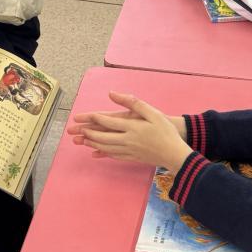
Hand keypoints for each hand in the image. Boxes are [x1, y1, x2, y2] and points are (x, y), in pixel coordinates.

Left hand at [69, 92, 191, 170]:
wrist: (175, 153)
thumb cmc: (165, 131)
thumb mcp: (152, 112)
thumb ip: (132, 103)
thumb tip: (112, 93)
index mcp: (131, 127)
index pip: (108, 121)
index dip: (93, 119)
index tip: (80, 116)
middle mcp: (127, 140)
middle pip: (102, 137)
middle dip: (88, 133)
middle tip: (76, 131)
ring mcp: (129, 151)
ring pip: (106, 147)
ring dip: (92, 143)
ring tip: (82, 141)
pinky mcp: (133, 158)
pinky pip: (114, 156)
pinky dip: (103, 153)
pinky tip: (97, 153)